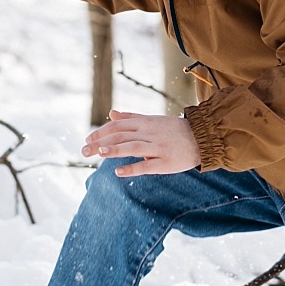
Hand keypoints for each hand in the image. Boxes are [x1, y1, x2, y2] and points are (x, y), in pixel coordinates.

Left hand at [82, 110, 200, 176]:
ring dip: (115, 150)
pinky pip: (147, 165)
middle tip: (83, 151)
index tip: (87, 139)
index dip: (101, 132)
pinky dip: (132, 168)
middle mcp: (150, 133)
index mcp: (145, 123)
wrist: (201, 138)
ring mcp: (158, 148)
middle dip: (100, 143)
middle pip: (121, 136)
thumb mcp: (152, 120)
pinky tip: (118, 171)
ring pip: (133, 147)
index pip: (118, 126)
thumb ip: (131, 118)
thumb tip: (111, 114)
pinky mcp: (165, 163)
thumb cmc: (173, 130)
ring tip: (99, 153)